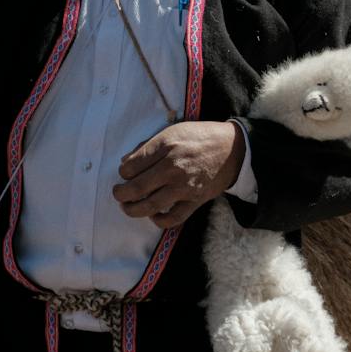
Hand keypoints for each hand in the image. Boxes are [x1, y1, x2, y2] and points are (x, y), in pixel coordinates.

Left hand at [114, 120, 246, 229]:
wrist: (232, 148)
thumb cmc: (200, 137)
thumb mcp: (173, 130)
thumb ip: (148, 146)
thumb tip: (125, 162)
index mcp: (165, 146)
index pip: (130, 167)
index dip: (122, 173)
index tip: (125, 174)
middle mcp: (172, 166)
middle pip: (135, 188)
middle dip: (120, 194)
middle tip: (118, 194)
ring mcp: (184, 186)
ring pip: (149, 206)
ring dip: (132, 210)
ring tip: (128, 207)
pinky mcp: (195, 200)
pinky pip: (172, 218)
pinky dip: (158, 220)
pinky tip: (153, 215)